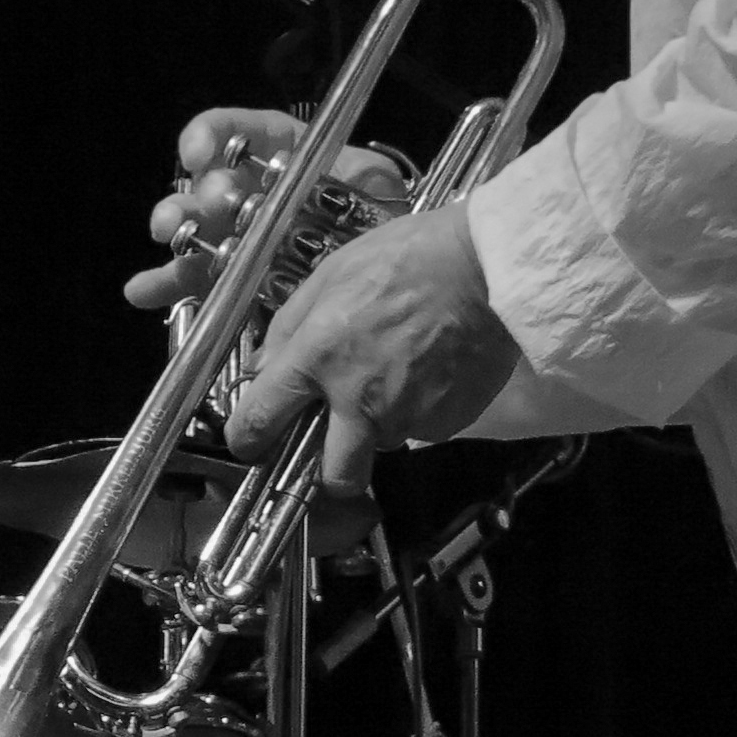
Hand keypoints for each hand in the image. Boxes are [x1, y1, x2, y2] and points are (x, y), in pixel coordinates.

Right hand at [120, 107, 410, 312]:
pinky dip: (165, 285)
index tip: (200, 152)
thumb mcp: (373, 181)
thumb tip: (335, 188)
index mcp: (275, 152)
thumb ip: (352, 178)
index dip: (211, 136)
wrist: (382, 268)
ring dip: (179, 228)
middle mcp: (246, 189)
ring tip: (171, 234)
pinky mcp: (226, 277)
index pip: (233, 131)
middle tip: (212, 205)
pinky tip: (143, 289)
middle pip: (208, 183)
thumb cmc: (378, 213)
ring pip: (194, 227)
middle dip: (204, 191)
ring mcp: (232, 234)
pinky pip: (192, 278)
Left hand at [224, 199, 519, 488]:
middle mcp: (359, 400)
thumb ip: (290, 326)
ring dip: (379, 423)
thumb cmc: (407, 257)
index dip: (246, 440)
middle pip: (334, 478)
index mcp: (318, 358)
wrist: (490, 265)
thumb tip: (266, 368)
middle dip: (330, 474)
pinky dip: (418, 409)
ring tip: (398, 373)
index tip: (249, 444)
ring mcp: (407, 416)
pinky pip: (421, 429)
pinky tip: (430, 370)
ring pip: (381, 446)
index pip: (260, 420)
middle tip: (335, 444)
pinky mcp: (448, 421)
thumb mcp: (331, 273)